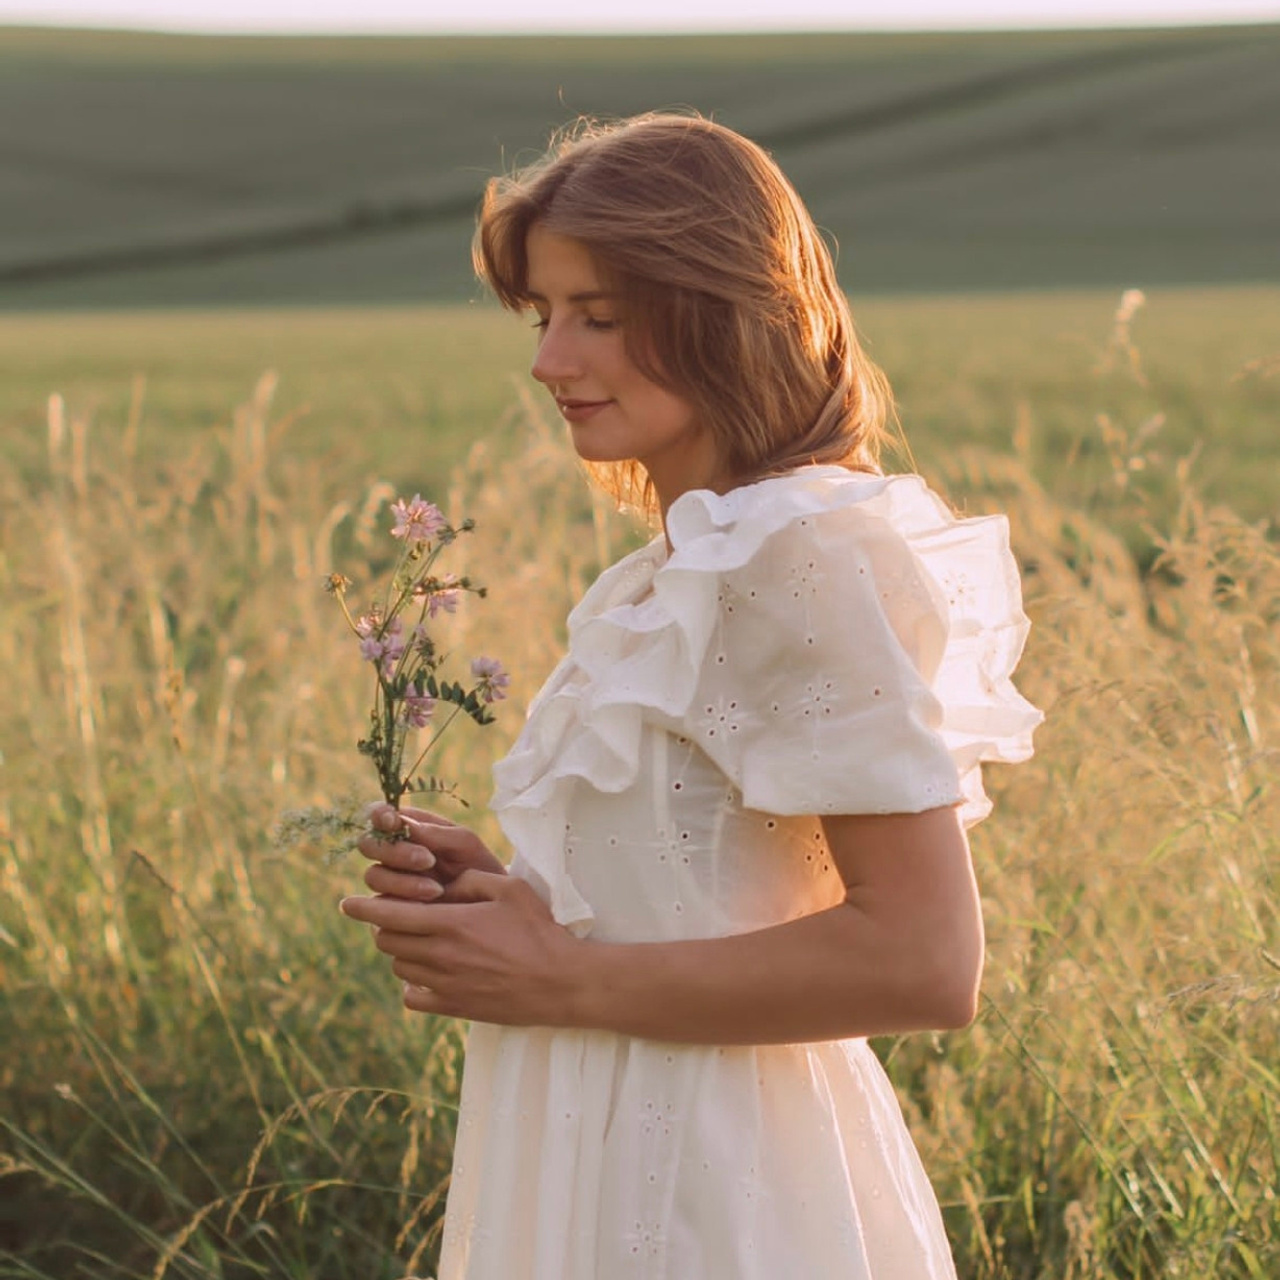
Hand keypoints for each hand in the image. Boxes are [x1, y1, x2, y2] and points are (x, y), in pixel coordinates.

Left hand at [339, 870, 583, 1025]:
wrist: (559, 982)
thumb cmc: (538, 930)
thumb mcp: (509, 889)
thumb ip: (470, 880)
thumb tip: (445, 882)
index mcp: (451, 923)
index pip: (390, 913)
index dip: (363, 907)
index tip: (346, 903)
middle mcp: (441, 955)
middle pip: (387, 940)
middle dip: (384, 925)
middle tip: (396, 916)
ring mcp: (445, 985)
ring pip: (398, 966)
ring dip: (400, 951)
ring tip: (416, 941)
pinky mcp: (453, 1007)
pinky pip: (413, 997)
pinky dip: (412, 984)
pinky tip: (426, 973)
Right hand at [357, 802, 506, 901]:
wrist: (491, 908)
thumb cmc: (479, 868)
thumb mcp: (466, 845)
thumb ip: (437, 832)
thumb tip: (403, 823)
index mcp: (409, 828)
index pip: (380, 815)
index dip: (380, 815)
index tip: (394, 821)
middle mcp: (393, 853)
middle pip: (369, 845)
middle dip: (396, 852)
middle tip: (428, 860)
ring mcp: (389, 881)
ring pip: (373, 876)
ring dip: (403, 882)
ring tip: (436, 890)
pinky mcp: (388, 910)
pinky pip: (380, 906)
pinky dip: (402, 906)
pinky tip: (426, 908)